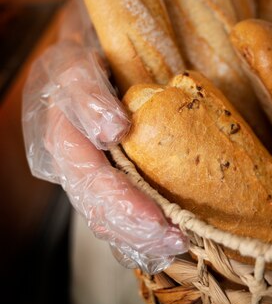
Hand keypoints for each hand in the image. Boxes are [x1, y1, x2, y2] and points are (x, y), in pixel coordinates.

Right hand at [22, 0, 187, 273]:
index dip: (123, 205)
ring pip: (106, 219)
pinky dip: (137, 233)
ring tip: (178, 247)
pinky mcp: (102, 175)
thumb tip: (113, 131)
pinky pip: (116, 212)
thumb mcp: (78, 65)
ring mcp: (85, 174)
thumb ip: (89, 96)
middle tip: (178, 243)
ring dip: (140, 239)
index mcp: (60, 140)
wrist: (83, 56)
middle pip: (98, 211)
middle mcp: (70, 167)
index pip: (91, 181)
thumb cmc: (81, 59)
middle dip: (137, 233)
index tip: (160, 221)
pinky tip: (160, 243)